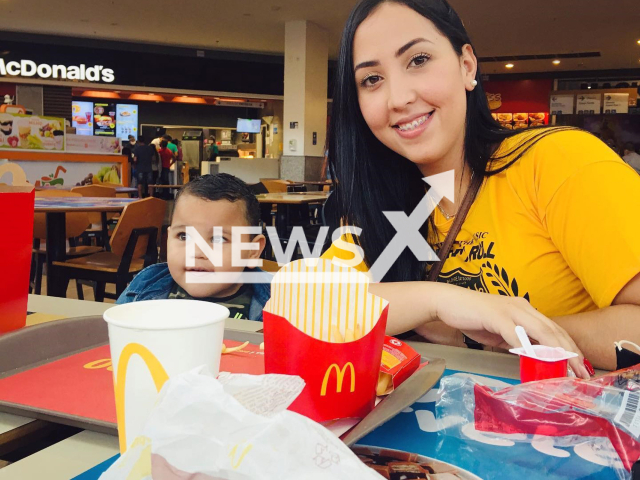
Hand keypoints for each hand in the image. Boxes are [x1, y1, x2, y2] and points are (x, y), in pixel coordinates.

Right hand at [432, 286, 589, 378]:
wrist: (446, 302)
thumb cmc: (470, 316)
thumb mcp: (498, 332)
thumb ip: (514, 340)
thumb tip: (529, 356)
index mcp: (524, 309)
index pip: (553, 329)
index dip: (568, 347)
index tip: (579, 365)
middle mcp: (521, 306)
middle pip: (553, 331)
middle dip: (570, 352)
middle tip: (581, 372)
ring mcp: (509, 310)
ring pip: (541, 331)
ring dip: (556, 352)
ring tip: (567, 368)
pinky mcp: (496, 315)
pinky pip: (516, 334)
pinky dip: (528, 347)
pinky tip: (537, 359)